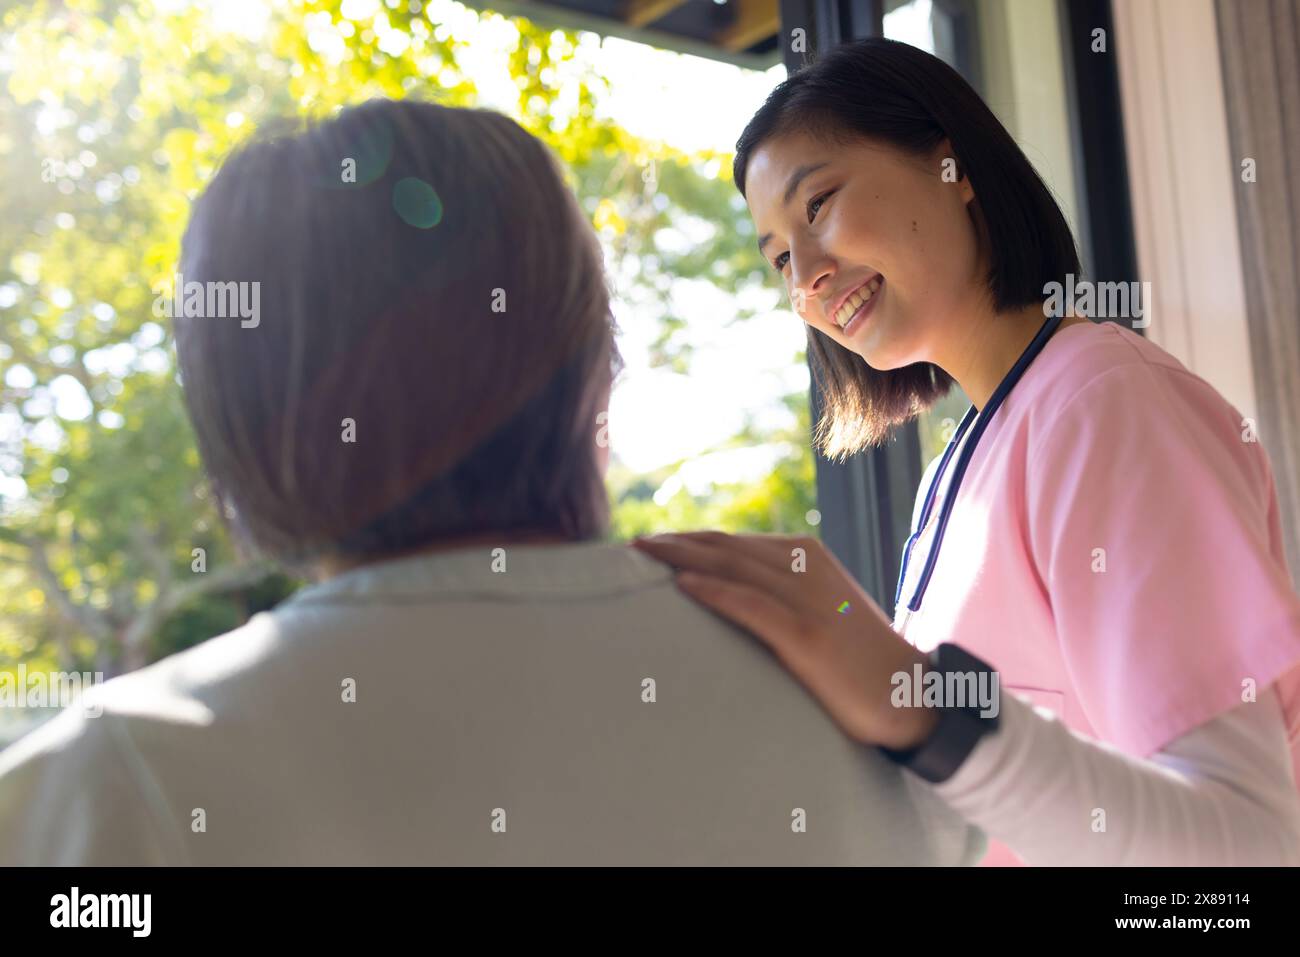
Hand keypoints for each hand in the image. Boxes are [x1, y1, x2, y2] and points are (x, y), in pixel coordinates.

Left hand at [630, 531, 939, 749]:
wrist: (910, 695)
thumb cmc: (860, 660)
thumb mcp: (821, 610)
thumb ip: (782, 596)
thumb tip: (729, 600)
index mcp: (806, 557)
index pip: (734, 541)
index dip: (690, 539)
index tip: (653, 543)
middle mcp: (804, 568)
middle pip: (725, 546)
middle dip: (676, 543)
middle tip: (633, 545)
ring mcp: (806, 599)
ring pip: (731, 566)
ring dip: (682, 557)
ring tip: (642, 556)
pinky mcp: (807, 635)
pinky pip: (751, 605)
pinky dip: (714, 591)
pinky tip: (681, 585)